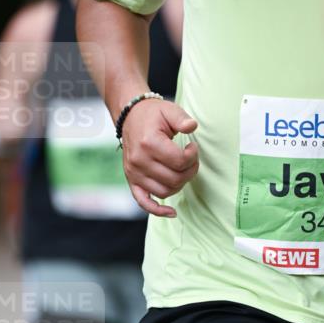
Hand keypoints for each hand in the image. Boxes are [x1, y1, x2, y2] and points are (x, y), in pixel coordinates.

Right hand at [120, 99, 198, 216]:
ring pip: (165, 191)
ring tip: (183, 170)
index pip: (179, 161)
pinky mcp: (132, 180)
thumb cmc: (153, 114)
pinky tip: (172, 212)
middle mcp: (139, 160)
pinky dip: (157, 210)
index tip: (192, 147)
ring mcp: (134, 173)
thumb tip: (192, 127)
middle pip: (175, 178)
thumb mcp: (169, 110)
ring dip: (181, 184)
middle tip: (192, 159)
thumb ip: (182, 118)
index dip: (193, 156)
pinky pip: (143, 202)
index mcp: (149, 143)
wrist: (130, 117)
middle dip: (190, 170)